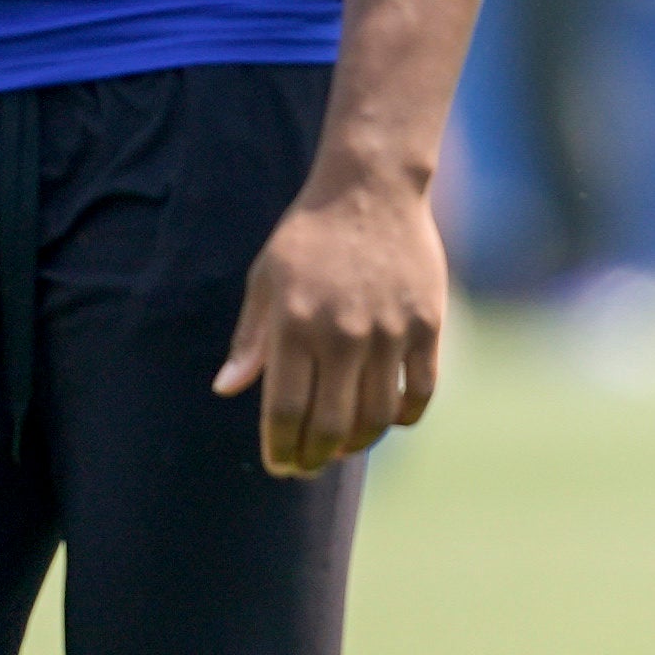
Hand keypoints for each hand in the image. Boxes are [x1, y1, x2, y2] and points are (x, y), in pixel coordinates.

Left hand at [215, 174, 449, 477]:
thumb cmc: (308, 236)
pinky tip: (388, 418)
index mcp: (295, 325)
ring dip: (357, 444)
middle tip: (308, 467)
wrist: (371, 188)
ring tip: (343, 447)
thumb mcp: (265, 280)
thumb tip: (227, 391)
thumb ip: (250, 340)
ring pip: (377, 417)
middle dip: (315, 458)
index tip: (279, 466)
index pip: (285, 412)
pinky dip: (404, 416)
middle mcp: (342, 334)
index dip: (281, 450)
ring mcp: (389, 331)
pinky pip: (420, 391)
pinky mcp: (427, 324)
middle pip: (331, 425)